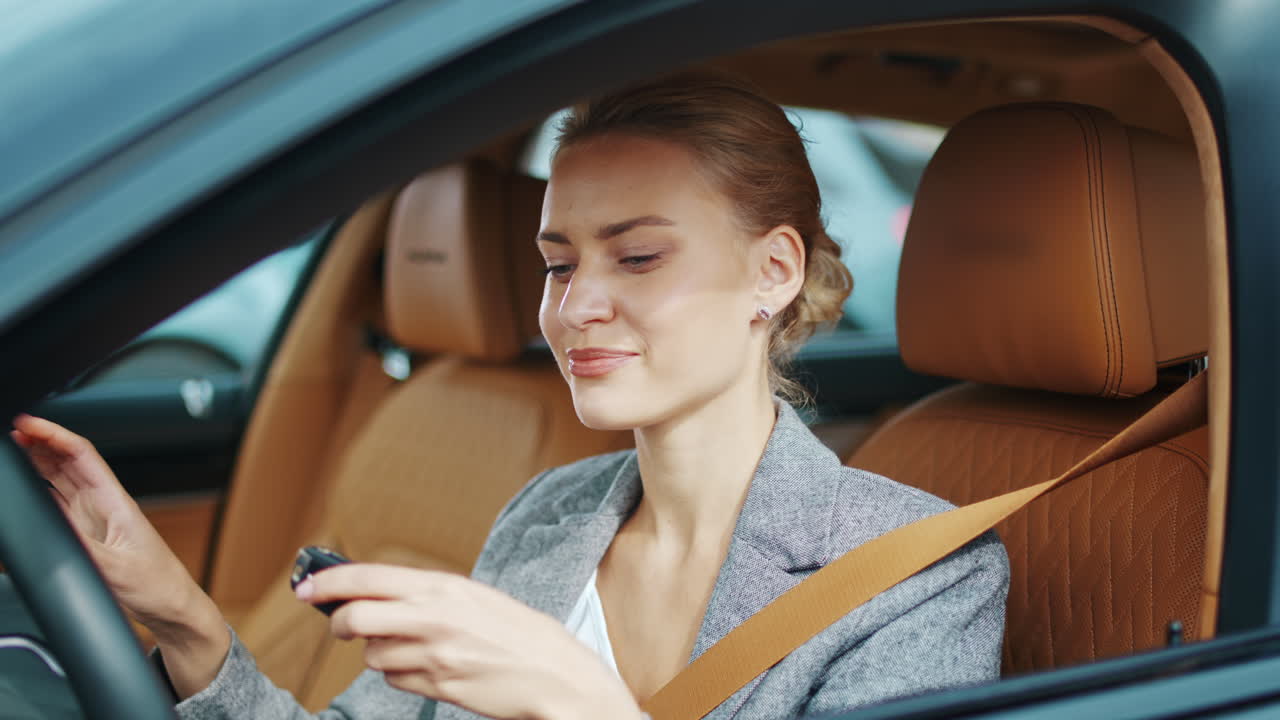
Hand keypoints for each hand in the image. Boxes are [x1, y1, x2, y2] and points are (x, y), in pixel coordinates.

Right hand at [10, 414, 228, 696]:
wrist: (170, 607)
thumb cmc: (158, 585)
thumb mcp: (118, 569)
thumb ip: (87, 549)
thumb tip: (57, 530)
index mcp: (115, 501)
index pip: (82, 455)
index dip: (55, 435)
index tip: (29, 425)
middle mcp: (103, 504)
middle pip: (66, 461)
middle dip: (39, 442)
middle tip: (11, 432)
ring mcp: (93, 519)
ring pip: (59, 479)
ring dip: (36, 462)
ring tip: (13, 449)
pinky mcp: (86, 535)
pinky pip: (57, 505)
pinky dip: (38, 492)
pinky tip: (26, 489)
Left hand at [298, 564, 643, 719]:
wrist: (557, 674)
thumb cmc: (520, 632)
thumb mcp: (475, 596)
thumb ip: (428, 594)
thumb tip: (375, 594)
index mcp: (444, 586)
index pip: (368, 578)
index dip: (329, 581)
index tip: (306, 586)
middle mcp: (434, 617)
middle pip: (355, 619)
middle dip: (339, 623)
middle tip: (341, 625)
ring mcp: (434, 656)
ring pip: (373, 655)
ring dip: (380, 653)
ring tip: (414, 647)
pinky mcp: (438, 688)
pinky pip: (396, 680)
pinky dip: (401, 675)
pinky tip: (430, 668)